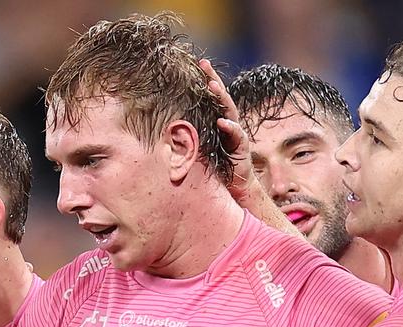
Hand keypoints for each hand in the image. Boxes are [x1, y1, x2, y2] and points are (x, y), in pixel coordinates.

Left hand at [199, 58, 256, 205]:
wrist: (233, 188)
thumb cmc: (212, 167)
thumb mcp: (197, 147)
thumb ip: (186, 135)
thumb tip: (161, 126)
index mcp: (218, 121)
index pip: (211, 96)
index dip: (204, 79)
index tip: (195, 62)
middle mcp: (228, 124)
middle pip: (221, 97)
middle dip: (213, 79)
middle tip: (203, 64)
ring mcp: (236, 135)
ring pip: (230, 111)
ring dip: (221, 98)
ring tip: (212, 85)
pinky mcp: (242, 149)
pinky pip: (237, 136)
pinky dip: (230, 128)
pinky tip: (222, 122)